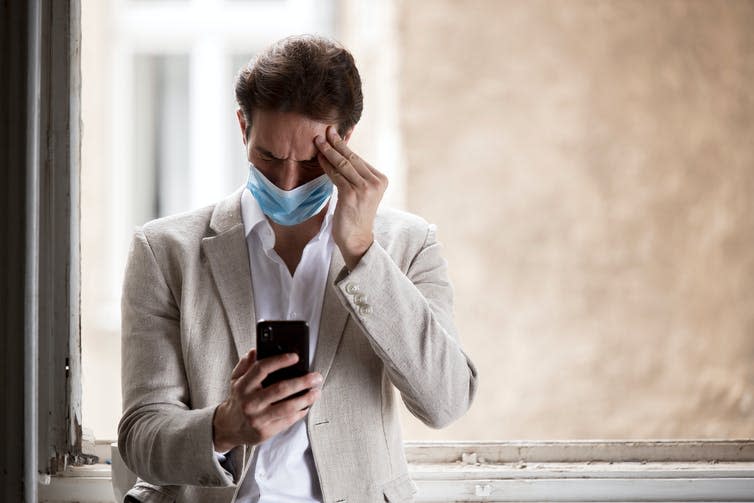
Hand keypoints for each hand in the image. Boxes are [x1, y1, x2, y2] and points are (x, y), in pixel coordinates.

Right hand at [212, 349, 322, 451]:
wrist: (229, 427)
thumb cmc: (238, 400)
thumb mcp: (236, 380)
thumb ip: (245, 364)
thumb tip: (255, 350)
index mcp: (242, 386)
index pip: (261, 369)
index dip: (280, 361)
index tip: (295, 357)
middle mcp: (249, 402)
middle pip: (280, 389)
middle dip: (302, 382)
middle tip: (316, 377)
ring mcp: (257, 418)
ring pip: (287, 407)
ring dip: (306, 399)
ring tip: (316, 391)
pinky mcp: (266, 431)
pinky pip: (287, 420)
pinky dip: (300, 412)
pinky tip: (307, 405)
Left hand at [315, 126, 387, 269]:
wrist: (357, 239)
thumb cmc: (355, 216)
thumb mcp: (361, 192)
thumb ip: (355, 175)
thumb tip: (341, 152)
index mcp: (381, 180)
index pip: (359, 159)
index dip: (345, 145)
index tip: (336, 134)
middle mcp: (375, 183)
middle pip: (352, 158)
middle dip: (337, 143)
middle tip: (326, 130)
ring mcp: (364, 189)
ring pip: (343, 164)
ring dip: (328, 151)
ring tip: (318, 140)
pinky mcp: (351, 195)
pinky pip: (336, 175)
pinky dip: (326, 165)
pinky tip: (319, 158)